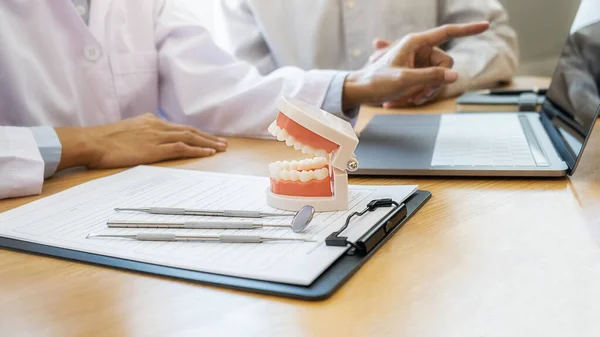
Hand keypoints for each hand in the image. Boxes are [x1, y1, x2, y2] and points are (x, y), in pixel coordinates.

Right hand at [55, 113, 227, 170]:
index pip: (179, 127)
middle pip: (189, 130)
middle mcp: (157, 126)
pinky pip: (181, 148)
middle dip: (207, 137)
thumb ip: (140, 133)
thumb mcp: (126, 131)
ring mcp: (157, 137)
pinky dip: (197, 149)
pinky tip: (208, 153)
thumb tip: (147, 139)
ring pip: (189, 137)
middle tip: (223, 142)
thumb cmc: (103, 140)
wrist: (92, 142)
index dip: (195, 133)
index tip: (208, 137)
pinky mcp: (155, 149)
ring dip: (208, 143)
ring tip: (221, 148)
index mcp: (150, 121)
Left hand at [343, 22, 488, 108]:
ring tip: (408, 99)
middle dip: (435, 81)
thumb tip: (454, 75)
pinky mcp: (415, 73)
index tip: (486, 25)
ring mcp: (417, 62)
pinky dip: (420, 93)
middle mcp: (418, 50)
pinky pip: (428, 83)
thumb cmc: (375, 82)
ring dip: (427, 91)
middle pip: (444, 63)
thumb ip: (430, 77)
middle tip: (418, 97)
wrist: (358, 91)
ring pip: (438, 76)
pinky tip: (405, 100)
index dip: (467, 30)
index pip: (446, 32)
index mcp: (415, 42)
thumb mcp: (404, 80)